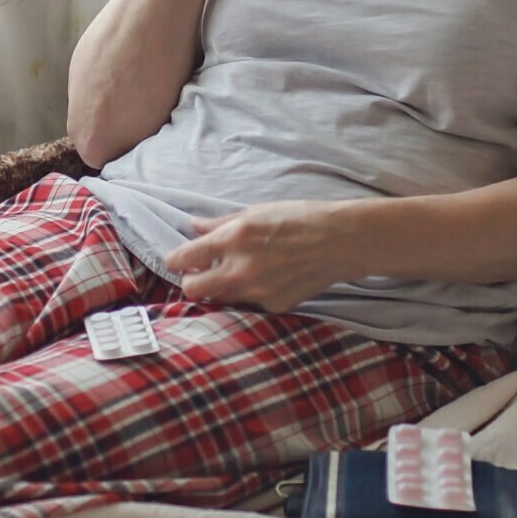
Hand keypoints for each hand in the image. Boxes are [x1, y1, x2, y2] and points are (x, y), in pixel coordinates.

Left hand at [162, 199, 352, 311]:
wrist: (341, 241)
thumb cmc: (300, 218)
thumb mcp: (257, 211)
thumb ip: (220, 223)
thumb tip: (193, 226)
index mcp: (233, 239)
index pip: (183, 258)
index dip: (175, 261)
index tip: (178, 261)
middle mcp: (240, 269)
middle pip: (193, 289)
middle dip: (191, 282)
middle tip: (200, 272)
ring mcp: (257, 291)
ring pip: (219, 300)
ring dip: (219, 289)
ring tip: (236, 273)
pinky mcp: (274, 306)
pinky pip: (249, 304)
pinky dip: (250, 294)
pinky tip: (267, 279)